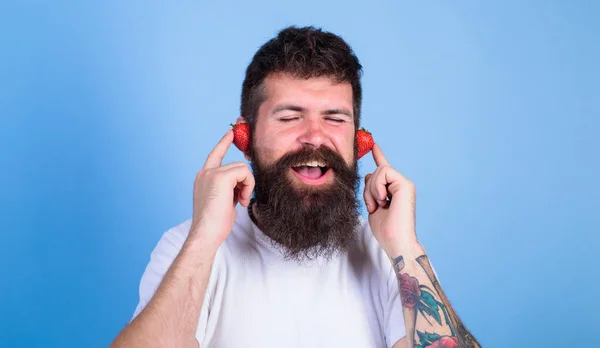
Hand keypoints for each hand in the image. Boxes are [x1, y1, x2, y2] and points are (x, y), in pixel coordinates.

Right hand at [189, 130, 254, 247]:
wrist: (206, 232)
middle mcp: (205, 172)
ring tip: (241, 202)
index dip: (223, 143)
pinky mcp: (220, 176)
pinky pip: (244, 172)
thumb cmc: (215, 223)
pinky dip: (248, 186)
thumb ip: (229, 188)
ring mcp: (211, 173)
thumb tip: (241, 183)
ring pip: (242, 168)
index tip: (230, 133)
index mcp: (203, 178)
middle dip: (245, 182)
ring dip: (247, 185)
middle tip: (242, 200)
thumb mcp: (223, 200)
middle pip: (236, 166)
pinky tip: (241, 201)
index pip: (215, 155)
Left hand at [363, 143, 419, 256]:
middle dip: (368, 189)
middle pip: (375, 173)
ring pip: (379, 171)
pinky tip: (383, 200)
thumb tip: (369, 174)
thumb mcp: (373, 206)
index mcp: (393, 190)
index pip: (384, 170)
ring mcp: (404, 184)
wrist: (395, 241)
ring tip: (379, 205)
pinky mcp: (405, 184)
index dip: (379, 156)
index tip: (373, 145)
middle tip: (373, 206)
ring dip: (372, 189)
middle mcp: (400, 185)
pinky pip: (384, 172)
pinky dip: (378, 186)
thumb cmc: (385, 230)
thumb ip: (371, 190)